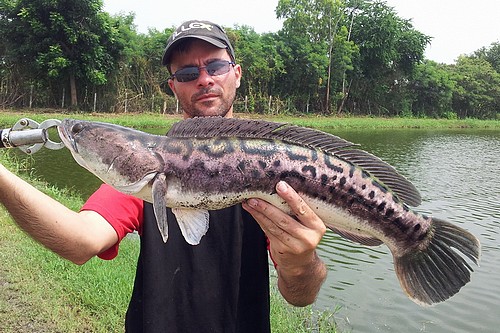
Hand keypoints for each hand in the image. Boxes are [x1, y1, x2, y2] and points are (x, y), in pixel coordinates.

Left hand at [242, 180, 326, 304]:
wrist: (301, 264)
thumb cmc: (304, 235)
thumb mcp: (309, 224)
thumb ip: (299, 210)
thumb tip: (279, 187)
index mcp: (317, 226)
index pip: (302, 209)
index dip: (291, 197)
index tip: (280, 185)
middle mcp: (308, 237)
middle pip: (284, 219)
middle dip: (268, 206)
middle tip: (255, 195)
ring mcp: (294, 246)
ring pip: (273, 226)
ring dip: (259, 213)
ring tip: (249, 202)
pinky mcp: (282, 250)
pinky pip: (268, 232)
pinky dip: (259, 220)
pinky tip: (252, 211)